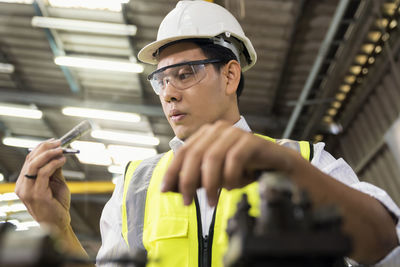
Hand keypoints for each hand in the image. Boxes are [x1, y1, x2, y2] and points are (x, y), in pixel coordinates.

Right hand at [15, 139, 69, 231]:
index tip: (54, 141)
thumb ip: (54, 169)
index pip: (29, 160)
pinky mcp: (37, 195)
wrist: (59, 224)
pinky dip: (53, 164)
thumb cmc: (57, 204)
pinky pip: (43, 174)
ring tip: (61, 149)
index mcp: (24, 182)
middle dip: (45, 148)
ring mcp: (28, 191)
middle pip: (30, 160)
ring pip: (34, 165)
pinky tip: (62, 160)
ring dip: (49, 154)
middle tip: (58, 142)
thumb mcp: (56, 182)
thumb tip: (57, 152)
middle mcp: (22, 186)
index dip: (41, 148)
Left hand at [161, 121, 299, 205]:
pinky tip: (230, 188)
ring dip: (209, 184)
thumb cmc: (244, 169)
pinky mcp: (250, 140)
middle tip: (187, 202)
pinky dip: (230, 178)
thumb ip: (193, 179)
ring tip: (211, 202)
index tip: (165, 190)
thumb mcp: (214, 176)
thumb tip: (168, 188)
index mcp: (206, 134)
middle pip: (195, 154)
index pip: (183, 151)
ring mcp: (234, 133)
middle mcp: (218, 129)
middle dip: (187, 181)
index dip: (172, 171)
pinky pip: (234, 160)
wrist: (275, 165)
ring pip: (213, 158)